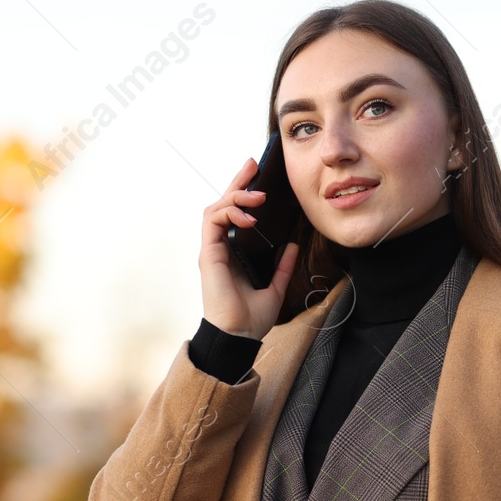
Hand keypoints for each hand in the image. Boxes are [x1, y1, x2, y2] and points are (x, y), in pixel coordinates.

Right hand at [200, 156, 300, 339]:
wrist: (239, 336)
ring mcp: (212, 249)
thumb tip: (292, 245)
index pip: (235, 214)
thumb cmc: (252, 318)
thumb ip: (282, 266)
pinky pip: (213, 222)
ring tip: (259, 195)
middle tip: (254, 165)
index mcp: (232, 253)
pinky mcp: (208, 254)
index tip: (257, 175)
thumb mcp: (275, 287)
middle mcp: (219, 247)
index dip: (243, 192)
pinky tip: (249, 216)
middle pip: (223, 204)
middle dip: (238, 182)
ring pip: (216, 208)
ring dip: (236, 196)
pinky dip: (229, 212)